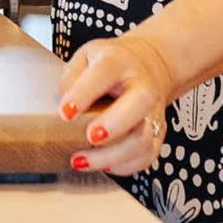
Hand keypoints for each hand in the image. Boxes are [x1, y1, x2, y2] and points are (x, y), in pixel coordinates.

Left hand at [60, 34, 178, 176]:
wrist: (150, 65)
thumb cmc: (113, 63)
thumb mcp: (86, 56)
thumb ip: (71, 77)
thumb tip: (64, 104)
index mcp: (119, 62)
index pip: (104, 74)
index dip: (83, 94)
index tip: (65, 112)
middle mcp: (142, 87)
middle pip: (137, 106)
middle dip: (113, 126)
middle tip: (89, 137)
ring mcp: (153, 112)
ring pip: (143, 139)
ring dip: (112, 155)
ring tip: (82, 160)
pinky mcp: (158, 132)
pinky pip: (147, 155)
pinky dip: (125, 166)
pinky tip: (103, 165)